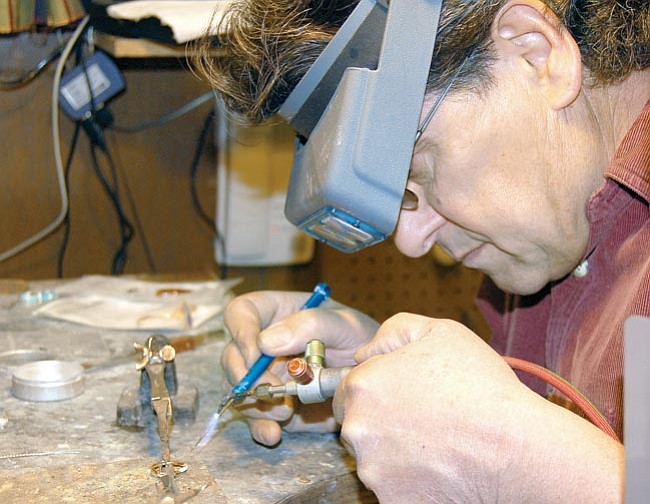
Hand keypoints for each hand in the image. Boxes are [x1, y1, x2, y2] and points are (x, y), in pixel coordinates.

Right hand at [221, 289, 378, 445]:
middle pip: (231, 354)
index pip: (241, 312)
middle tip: (272, 388)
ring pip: (238, 389)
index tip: (256, 351)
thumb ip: (310, 324)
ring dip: (253, 403)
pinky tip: (274, 433)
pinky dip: (260, 427)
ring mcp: (265, 376)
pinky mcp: (273, 405)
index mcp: (276, 313)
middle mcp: (263, 345)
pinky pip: (256, 418)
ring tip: (284, 411)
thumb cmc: (359, 339)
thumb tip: (266, 342)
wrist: (373, 377)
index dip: (241, 329)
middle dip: (245, 374)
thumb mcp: (344, 324)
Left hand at [333, 313, 623, 502]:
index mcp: (363, 385)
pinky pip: (391, 485)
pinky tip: (438, 465)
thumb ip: (392, 332)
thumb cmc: (480, 386)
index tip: (402, 392)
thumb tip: (364, 353)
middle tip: (421, 416)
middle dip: (380, 418)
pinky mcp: (391, 500)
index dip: (376, 386)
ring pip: (372, 456)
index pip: (348, 386)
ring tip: (434, 441)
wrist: (516, 449)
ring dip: (392, 449)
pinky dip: (408, 478)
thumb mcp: (438, 332)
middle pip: (357, 422)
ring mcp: (372, 469)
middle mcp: (358, 429)